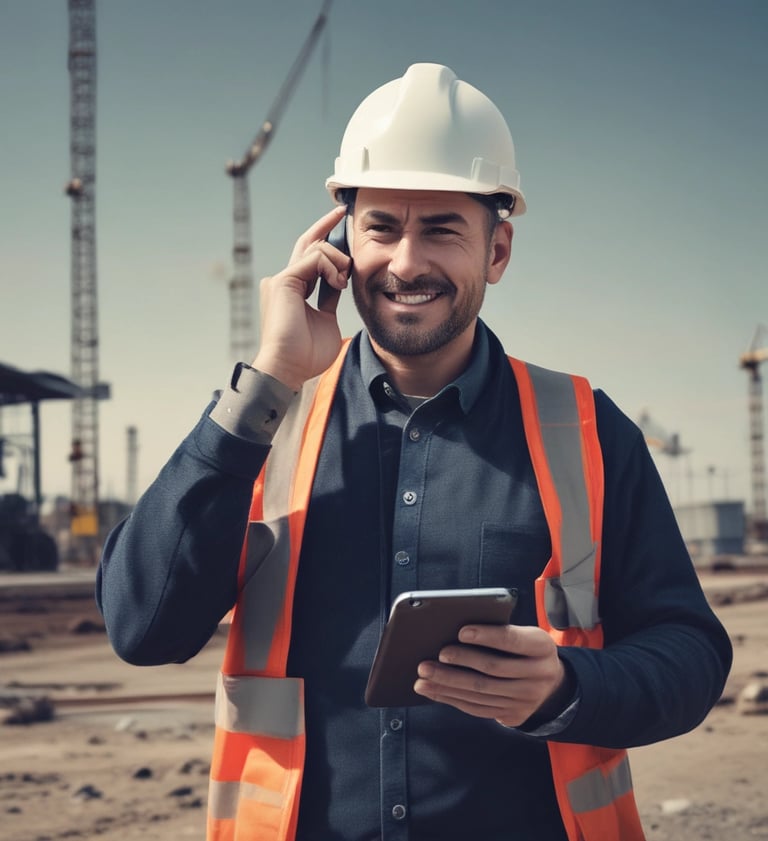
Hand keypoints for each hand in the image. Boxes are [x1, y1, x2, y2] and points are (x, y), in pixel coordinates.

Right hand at [252, 205, 350, 389]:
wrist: (289, 368)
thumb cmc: (307, 355)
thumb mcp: (326, 319)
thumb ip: (330, 298)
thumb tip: (340, 282)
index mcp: (293, 289)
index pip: (310, 256)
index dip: (325, 239)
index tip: (340, 223)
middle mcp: (284, 280)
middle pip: (308, 243)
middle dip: (325, 225)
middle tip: (341, 211)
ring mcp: (282, 279)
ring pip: (316, 248)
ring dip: (338, 260)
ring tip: (343, 281)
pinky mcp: (284, 280)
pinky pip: (314, 257)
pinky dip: (331, 266)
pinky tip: (338, 282)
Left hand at [413, 624, 570, 726]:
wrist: (552, 684)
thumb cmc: (527, 649)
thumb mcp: (526, 634)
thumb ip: (501, 632)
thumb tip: (456, 632)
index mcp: (541, 647)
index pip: (512, 640)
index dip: (486, 635)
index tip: (461, 631)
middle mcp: (538, 675)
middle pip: (492, 669)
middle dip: (459, 662)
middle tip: (432, 657)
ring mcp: (526, 699)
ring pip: (481, 692)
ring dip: (447, 684)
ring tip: (423, 677)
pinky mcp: (513, 715)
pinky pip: (478, 708)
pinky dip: (453, 699)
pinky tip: (434, 691)